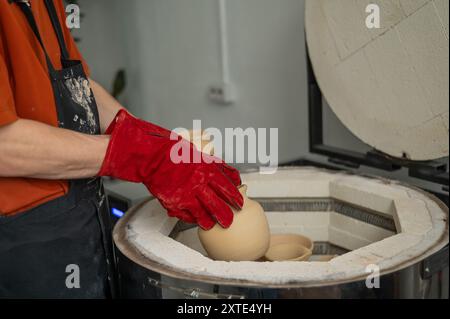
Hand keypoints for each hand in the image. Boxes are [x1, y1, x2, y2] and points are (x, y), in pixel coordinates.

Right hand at [98, 110, 242, 229]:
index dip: (235, 197)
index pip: (227, 188)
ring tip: (213, 224)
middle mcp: (199, 184)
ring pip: (204, 214)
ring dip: (210, 221)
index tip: (240, 203)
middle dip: (227, 215)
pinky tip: (195, 220)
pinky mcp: (175, 203)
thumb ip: (218, 166)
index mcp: (207, 170)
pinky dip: (192, 219)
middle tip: (230, 220)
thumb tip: (232, 176)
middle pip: (219, 205)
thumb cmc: (175, 152)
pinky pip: (187, 216)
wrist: (152, 157)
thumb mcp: (201, 154)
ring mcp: (187, 196)